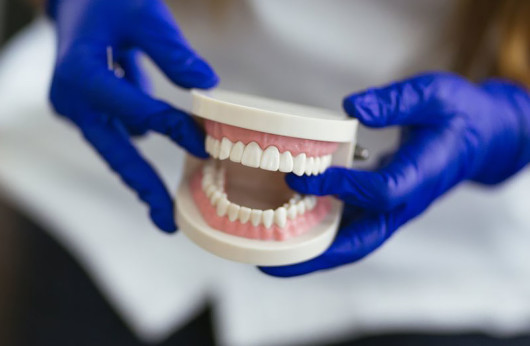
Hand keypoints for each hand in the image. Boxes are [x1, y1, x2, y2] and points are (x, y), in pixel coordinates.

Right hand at [47, 0, 217, 231]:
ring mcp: (76, 110)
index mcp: (81, 75)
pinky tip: (162, 154)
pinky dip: (139, 143)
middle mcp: (72, 100)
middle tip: (169, 222)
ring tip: (169, 205)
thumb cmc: (107, 3)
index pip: (136, 111)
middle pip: (114, 154)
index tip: (204, 145)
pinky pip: (117, 134)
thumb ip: (172, 50)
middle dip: (144, 187)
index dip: (173, 129)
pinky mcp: (86, 112)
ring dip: (142, 173)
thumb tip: (207, 83)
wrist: (75, 3)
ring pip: (115, 150)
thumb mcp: (142, 13)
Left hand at [262, 72, 529, 276]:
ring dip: (314, 253)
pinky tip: (290, 228)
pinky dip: (323, 234)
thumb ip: (395, 101)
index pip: (381, 191)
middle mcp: (406, 200)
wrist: (478, 138)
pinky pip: (352, 228)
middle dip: (318, 254)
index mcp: (422, 173)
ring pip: (354, 242)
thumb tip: (351, 106)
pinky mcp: (383, 206)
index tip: (303, 176)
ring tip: (271, 256)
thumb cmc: (456, 114)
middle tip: (273, 260)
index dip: (342, 187)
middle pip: (362, 241)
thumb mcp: (432, 94)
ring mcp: (394, 208)